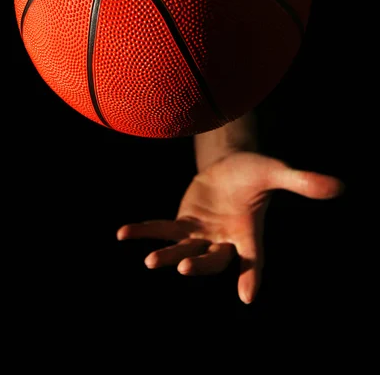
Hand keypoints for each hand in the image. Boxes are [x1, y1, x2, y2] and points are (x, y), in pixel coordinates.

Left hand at [117, 151, 343, 303]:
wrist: (232, 166)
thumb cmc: (256, 172)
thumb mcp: (276, 172)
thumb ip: (301, 181)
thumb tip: (339, 187)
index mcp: (249, 233)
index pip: (253, 259)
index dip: (251, 276)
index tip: (247, 296)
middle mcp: (224, 239)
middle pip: (212, 259)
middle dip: (198, 264)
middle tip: (181, 266)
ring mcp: (201, 233)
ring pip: (184, 248)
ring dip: (166, 254)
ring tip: (151, 261)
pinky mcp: (183, 222)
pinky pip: (162, 228)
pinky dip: (144, 232)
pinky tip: (123, 233)